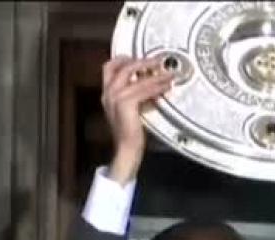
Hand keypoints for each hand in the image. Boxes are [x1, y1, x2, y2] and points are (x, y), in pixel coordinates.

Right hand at [100, 55, 172, 183]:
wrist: (127, 148)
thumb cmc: (130, 131)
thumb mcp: (131, 110)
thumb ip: (136, 96)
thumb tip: (151, 85)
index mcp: (107, 94)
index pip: (109, 68)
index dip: (123, 59)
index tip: (139, 57)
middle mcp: (108, 93)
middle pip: (122, 67)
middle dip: (141, 61)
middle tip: (157, 61)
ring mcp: (114, 98)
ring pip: (136, 77)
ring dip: (154, 74)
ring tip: (167, 74)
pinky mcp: (125, 104)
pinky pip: (143, 89)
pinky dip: (156, 86)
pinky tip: (165, 87)